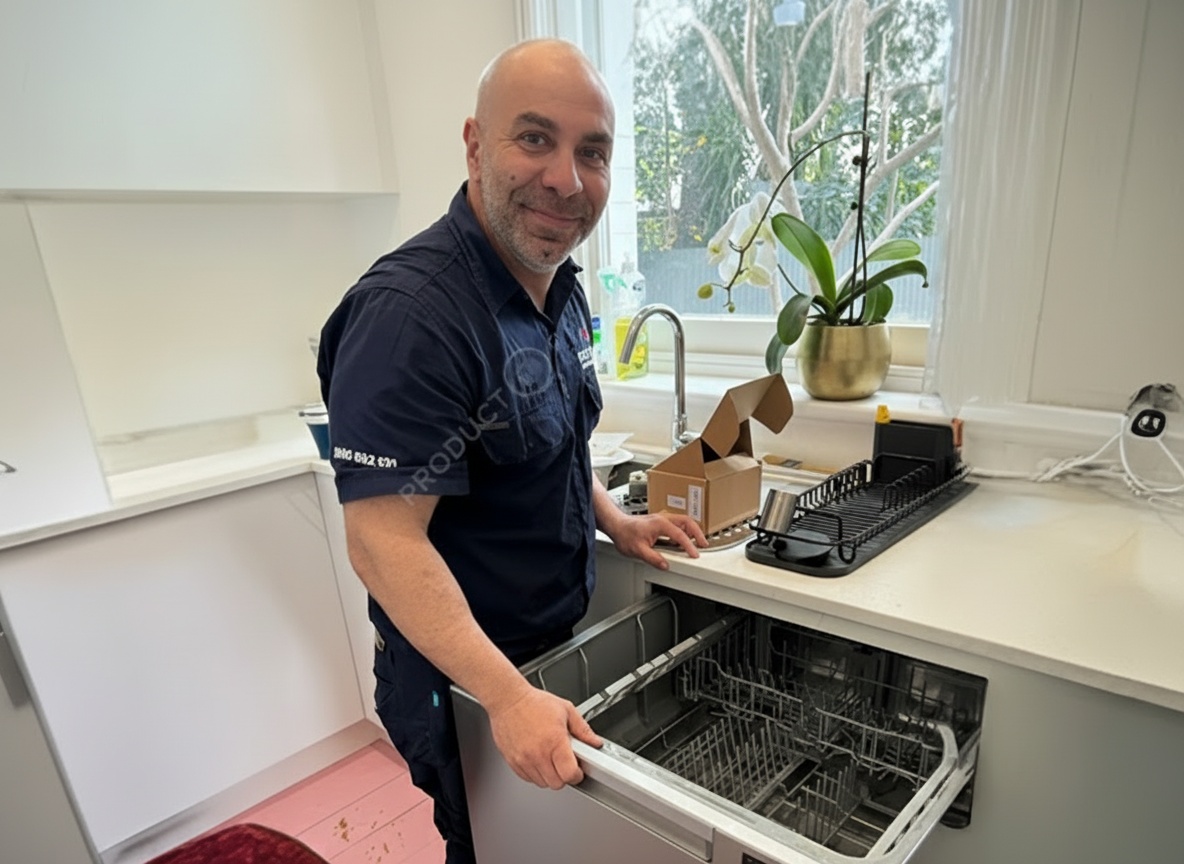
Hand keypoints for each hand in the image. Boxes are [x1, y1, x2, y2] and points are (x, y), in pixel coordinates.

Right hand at [488, 687, 602, 788]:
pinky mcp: (513, 762)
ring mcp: (524, 760)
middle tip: (564, 763)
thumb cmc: (534, 703)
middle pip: (557, 783)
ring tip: (550, 758)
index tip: (578, 770)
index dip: (577, 774)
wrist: (508, 700)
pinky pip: (528, 778)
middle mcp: (538, 753)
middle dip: (564, 776)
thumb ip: (583, 729)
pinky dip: (535, 773)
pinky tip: (537, 758)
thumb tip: (595, 742)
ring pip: (542, 783)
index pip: (569, 774)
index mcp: (554, 741)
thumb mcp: (566, 710)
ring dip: (549, 775)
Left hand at [609, 512, 707, 568]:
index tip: (694, 555)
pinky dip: (684, 531)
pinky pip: (677, 524)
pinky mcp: (659, 523)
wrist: (616, 525)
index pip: (680, 535)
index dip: (689, 547)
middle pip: (687, 522)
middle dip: (698, 533)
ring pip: (683, 521)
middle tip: (703, 545)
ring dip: (692, 531)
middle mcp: (663, 519)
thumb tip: (666, 565)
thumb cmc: (624, 534)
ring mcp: (662, 519)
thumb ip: (653, 558)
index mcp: (660, 524)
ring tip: (696, 543)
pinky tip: (682, 541)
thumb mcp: (638, 550)